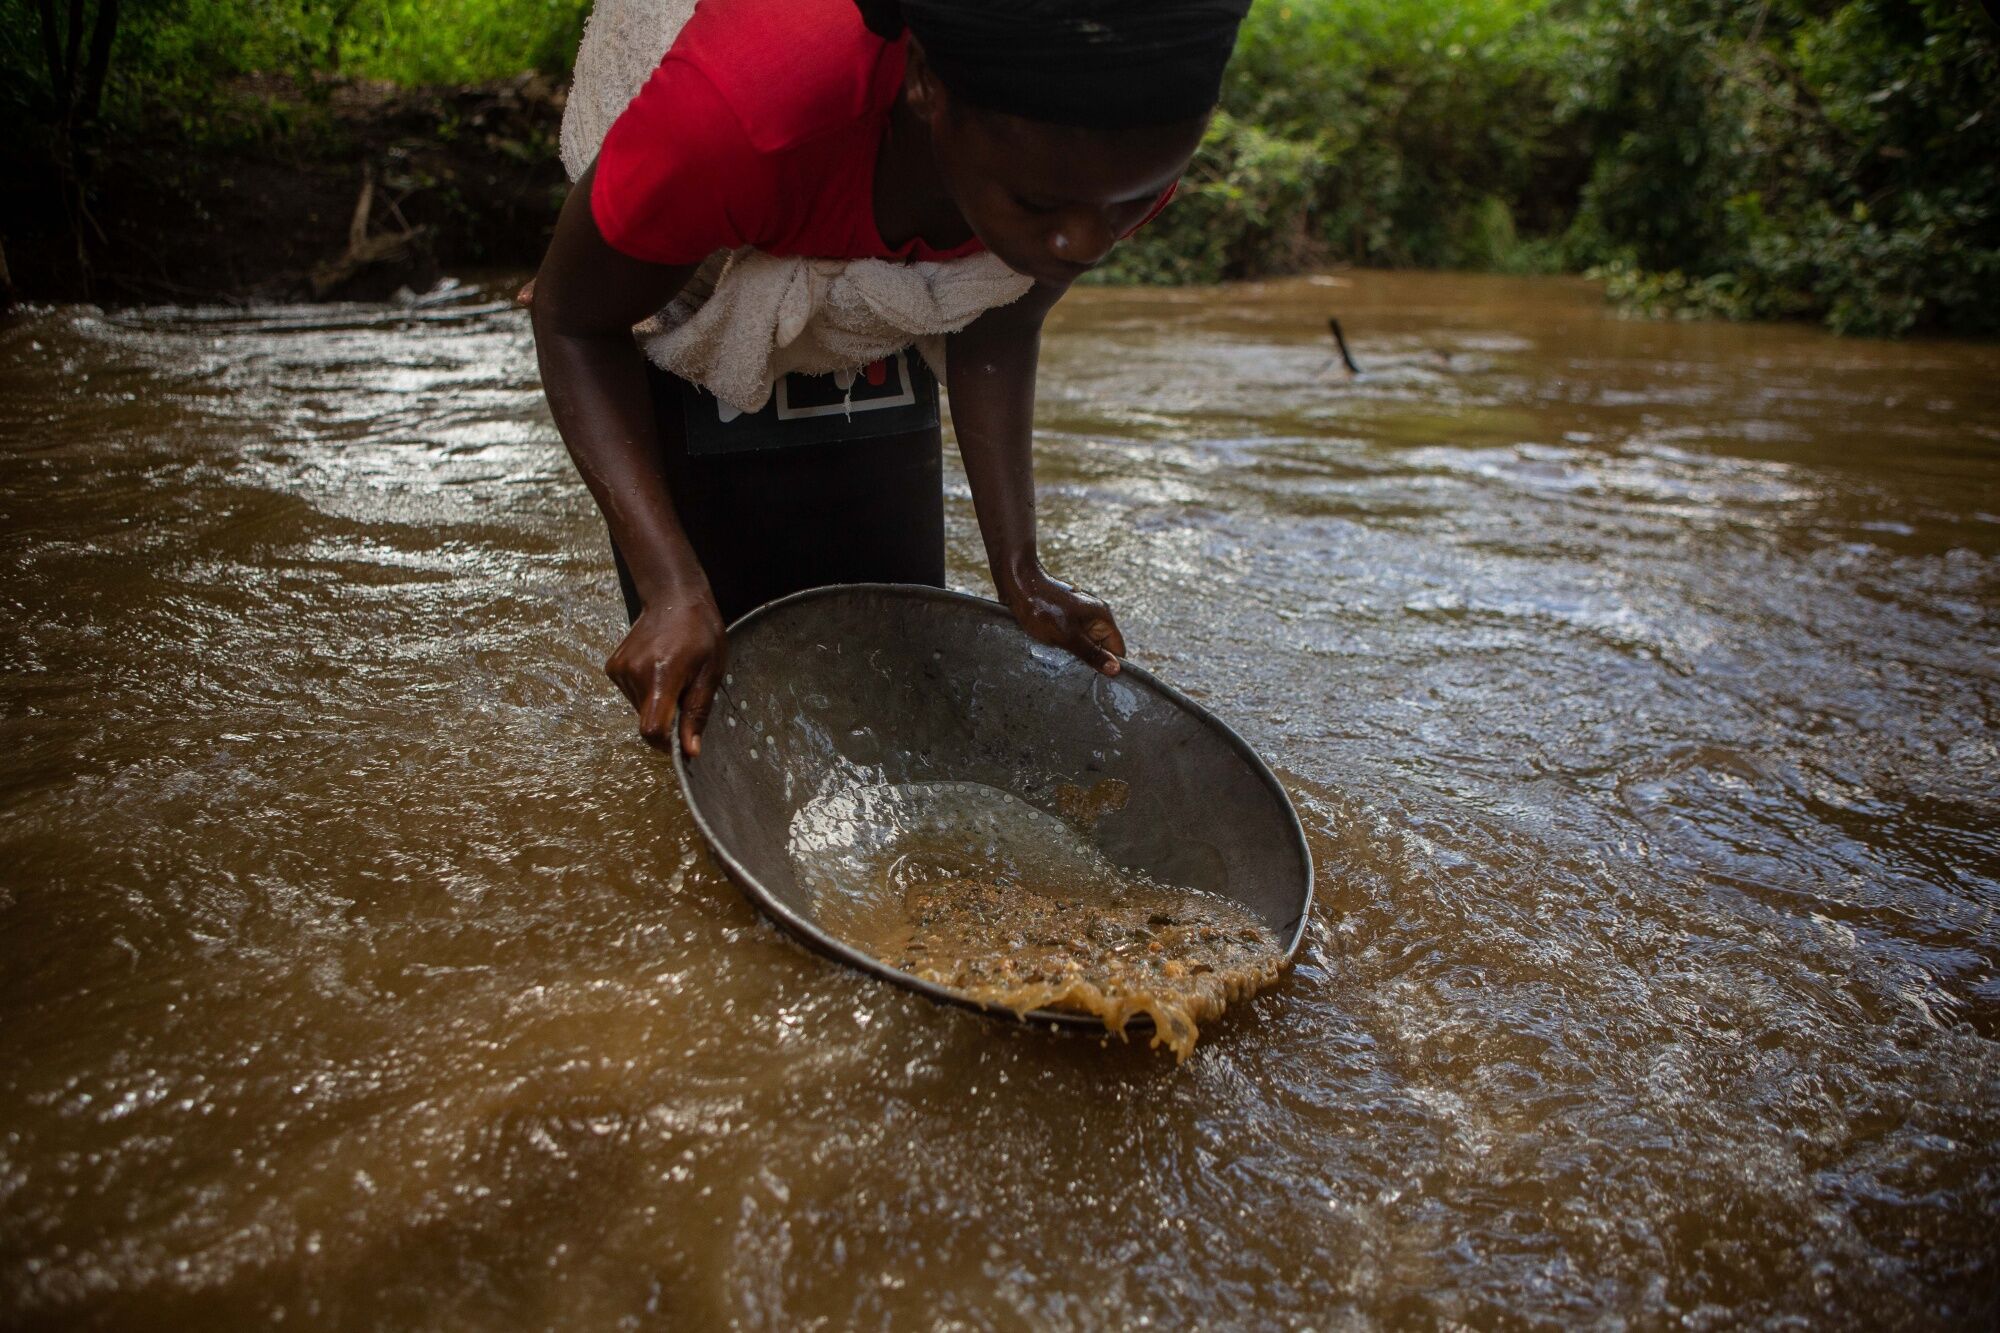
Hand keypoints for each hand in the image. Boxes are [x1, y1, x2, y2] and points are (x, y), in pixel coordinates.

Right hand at [604, 594, 726, 754]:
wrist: (673, 598)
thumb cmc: (700, 631)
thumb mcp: (711, 672)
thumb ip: (697, 713)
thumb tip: (691, 750)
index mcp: (661, 675)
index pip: (652, 730)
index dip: (667, 744)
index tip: (682, 740)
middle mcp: (634, 673)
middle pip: (647, 722)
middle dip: (668, 719)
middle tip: (685, 693)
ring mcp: (619, 670)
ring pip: (639, 710)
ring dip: (658, 705)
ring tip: (674, 676)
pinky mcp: (613, 667)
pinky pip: (631, 696)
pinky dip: (647, 693)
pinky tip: (659, 670)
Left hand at [999, 561, 1125, 675]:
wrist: (1018, 584)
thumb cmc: (1042, 607)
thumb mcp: (1068, 636)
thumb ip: (1092, 653)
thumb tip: (1115, 670)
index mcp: (1102, 617)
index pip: (1117, 648)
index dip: (1111, 665)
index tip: (1099, 681)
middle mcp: (1094, 616)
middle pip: (1100, 648)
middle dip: (1090, 660)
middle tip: (1075, 671)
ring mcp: (1079, 617)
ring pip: (1084, 645)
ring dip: (1075, 654)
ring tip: (1060, 659)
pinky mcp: (1065, 619)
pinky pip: (1071, 639)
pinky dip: (1064, 647)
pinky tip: (1051, 651)